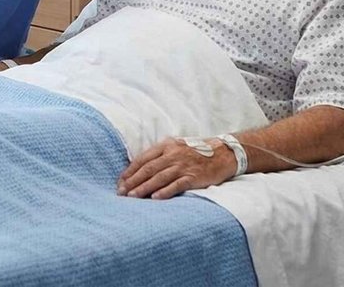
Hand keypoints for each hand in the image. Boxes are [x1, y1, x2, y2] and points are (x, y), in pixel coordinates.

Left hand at [118, 137, 236, 198]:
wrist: (223, 153)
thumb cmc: (196, 151)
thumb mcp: (176, 146)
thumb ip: (160, 155)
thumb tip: (140, 168)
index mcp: (166, 145)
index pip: (143, 159)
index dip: (130, 171)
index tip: (120, 182)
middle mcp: (173, 154)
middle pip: (148, 169)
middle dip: (132, 181)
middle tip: (120, 192)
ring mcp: (183, 166)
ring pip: (159, 178)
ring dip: (144, 188)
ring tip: (132, 197)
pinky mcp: (193, 177)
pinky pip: (176, 185)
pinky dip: (165, 192)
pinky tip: (155, 198)